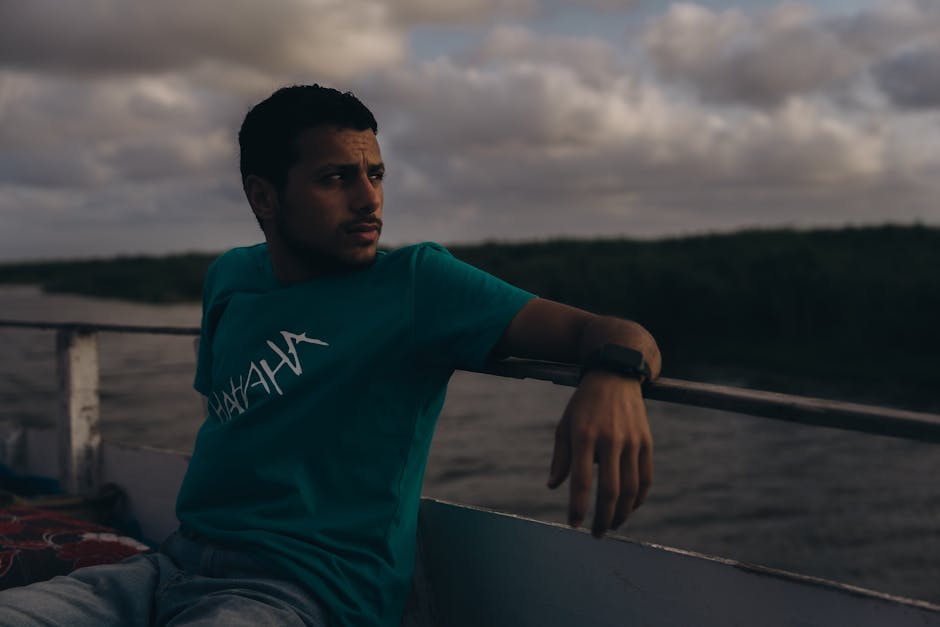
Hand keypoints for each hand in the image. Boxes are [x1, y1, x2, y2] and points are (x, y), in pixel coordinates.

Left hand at [547, 371, 652, 537]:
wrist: (615, 376)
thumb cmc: (583, 404)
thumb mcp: (564, 425)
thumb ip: (560, 457)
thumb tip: (553, 486)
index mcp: (584, 436)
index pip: (581, 481)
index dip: (577, 507)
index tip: (573, 524)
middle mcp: (610, 440)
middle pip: (610, 490)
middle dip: (603, 518)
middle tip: (596, 534)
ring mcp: (631, 441)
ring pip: (631, 488)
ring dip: (622, 513)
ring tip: (612, 525)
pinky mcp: (646, 442)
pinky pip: (646, 477)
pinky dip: (639, 498)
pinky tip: (629, 508)